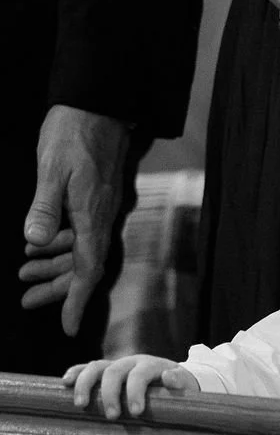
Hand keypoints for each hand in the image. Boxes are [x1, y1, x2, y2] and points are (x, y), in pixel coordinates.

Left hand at [20, 105, 131, 335]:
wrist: (98, 107)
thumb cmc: (74, 135)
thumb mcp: (51, 170)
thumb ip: (44, 207)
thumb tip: (34, 241)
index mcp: (93, 215)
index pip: (88, 268)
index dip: (76, 299)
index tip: (69, 327)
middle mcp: (101, 217)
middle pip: (84, 265)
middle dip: (57, 287)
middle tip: (26, 301)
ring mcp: (98, 208)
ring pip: (80, 249)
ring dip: (54, 265)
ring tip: (23, 274)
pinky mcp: (93, 199)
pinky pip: (79, 232)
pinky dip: (59, 244)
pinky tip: (37, 243)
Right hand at [64, 355, 198, 418]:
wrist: (172, 378)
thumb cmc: (178, 387)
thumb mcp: (185, 385)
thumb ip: (179, 381)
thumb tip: (169, 376)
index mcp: (151, 365)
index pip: (139, 374)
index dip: (136, 392)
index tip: (136, 412)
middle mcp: (131, 362)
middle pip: (114, 371)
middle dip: (110, 394)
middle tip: (111, 416)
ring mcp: (116, 365)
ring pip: (96, 366)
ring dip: (85, 384)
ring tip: (80, 404)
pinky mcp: (105, 371)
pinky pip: (86, 367)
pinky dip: (75, 372)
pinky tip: (64, 383)